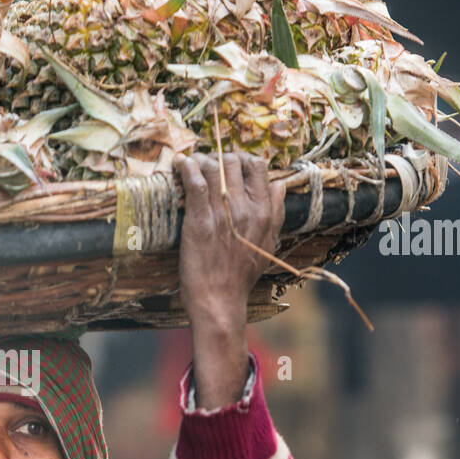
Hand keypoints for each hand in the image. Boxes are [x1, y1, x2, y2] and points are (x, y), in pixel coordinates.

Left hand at [174, 151, 284, 331]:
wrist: (219, 300)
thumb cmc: (240, 276)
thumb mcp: (269, 243)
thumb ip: (276, 213)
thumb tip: (280, 185)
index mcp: (264, 212)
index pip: (258, 167)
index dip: (242, 159)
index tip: (230, 164)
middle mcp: (245, 208)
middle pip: (233, 162)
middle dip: (218, 157)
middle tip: (207, 164)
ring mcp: (222, 213)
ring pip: (212, 167)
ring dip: (199, 160)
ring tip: (190, 163)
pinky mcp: (199, 220)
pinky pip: (194, 182)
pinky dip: (186, 168)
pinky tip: (180, 165)